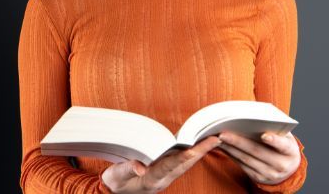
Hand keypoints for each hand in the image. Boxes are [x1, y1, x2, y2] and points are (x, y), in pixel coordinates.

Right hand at [100, 136, 220, 192]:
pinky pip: (181, 163)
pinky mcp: (164, 173)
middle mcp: (162, 179)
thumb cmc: (115, 183)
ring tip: (212, 141)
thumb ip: (127, 169)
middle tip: (214, 140)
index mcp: (151, 180)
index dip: (180, 158)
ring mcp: (165, 177)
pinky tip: (198, 147)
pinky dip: (192, 154)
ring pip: (185, 164)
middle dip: (200, 152)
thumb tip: (140, 167)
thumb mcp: (117, 176)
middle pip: (184, 165)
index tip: (192, 149)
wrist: (114, 193)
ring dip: (199, 153)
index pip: (168, 167)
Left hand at [217, 131, 300, 184]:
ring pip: (246, 159)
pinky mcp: (257, 178)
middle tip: (223, 133)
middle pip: (257, 152)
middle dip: (239, 142)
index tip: (264, 135)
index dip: (274, 140)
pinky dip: (230, 155)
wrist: (287, 169)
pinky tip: (222, 146)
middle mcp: (281, 165)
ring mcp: (269, 173)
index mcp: (290, 151)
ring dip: (230, 148)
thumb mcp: (285, 137)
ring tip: (218, 138)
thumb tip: (253, 116)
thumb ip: (274, 128)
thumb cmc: (282, 145)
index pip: (282, 145)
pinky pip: (241, 165)